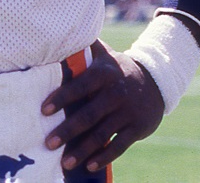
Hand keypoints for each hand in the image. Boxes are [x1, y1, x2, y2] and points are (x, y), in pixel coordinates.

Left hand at [41, 40, 164, 173]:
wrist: (156, 80)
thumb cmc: (117, 69)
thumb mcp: (104, 55)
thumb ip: (83, 47)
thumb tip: (56, 34)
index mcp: (105, 73)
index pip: (81, 85)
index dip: (63, 97)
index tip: (44, 110)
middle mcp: (116, 93)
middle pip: (89, 114)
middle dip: (68, 130)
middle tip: (48, 143)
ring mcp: (128, 112)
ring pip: (103, 134)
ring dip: (83, 150)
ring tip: (64, 162)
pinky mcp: (138, 128)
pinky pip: (120, 146)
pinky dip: (104, 157)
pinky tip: (89, 166)